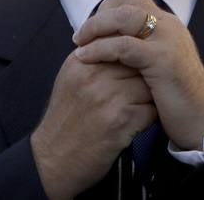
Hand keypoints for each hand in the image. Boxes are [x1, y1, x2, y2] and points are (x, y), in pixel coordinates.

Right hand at [30, 56, 155, 199]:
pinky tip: (133, 124)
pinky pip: (151, 110)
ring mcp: (108, 97)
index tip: (133, 71)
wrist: (52, 161)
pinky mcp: (121, 120)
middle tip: (137, 93)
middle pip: (139, 63)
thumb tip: (126, 43)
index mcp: (81, 61)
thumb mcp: (70, 80)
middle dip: (145, 77)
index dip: (134, 58)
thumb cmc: (65, 121)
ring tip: (135, 109)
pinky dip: (147, 119)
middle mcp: (93, 75)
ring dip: (148, 99)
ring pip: (149, 86)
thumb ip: (94, 58)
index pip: (123, 44)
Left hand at [73, 0, 203, 152]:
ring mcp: (167, 39)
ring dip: (96, 28)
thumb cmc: (175, 97)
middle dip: (98, 16)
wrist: (201, 117)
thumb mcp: (157, 65)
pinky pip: (125, 45)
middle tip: (80, 36)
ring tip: (80, 45)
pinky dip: (101, 49)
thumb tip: (108, 44)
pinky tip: (86, 59)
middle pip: (127, 0)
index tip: (90, 30)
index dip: (106, 9)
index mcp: (167, 24)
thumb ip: (140, 50)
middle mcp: (169, 25)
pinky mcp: (162, 58)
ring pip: (125, 16)